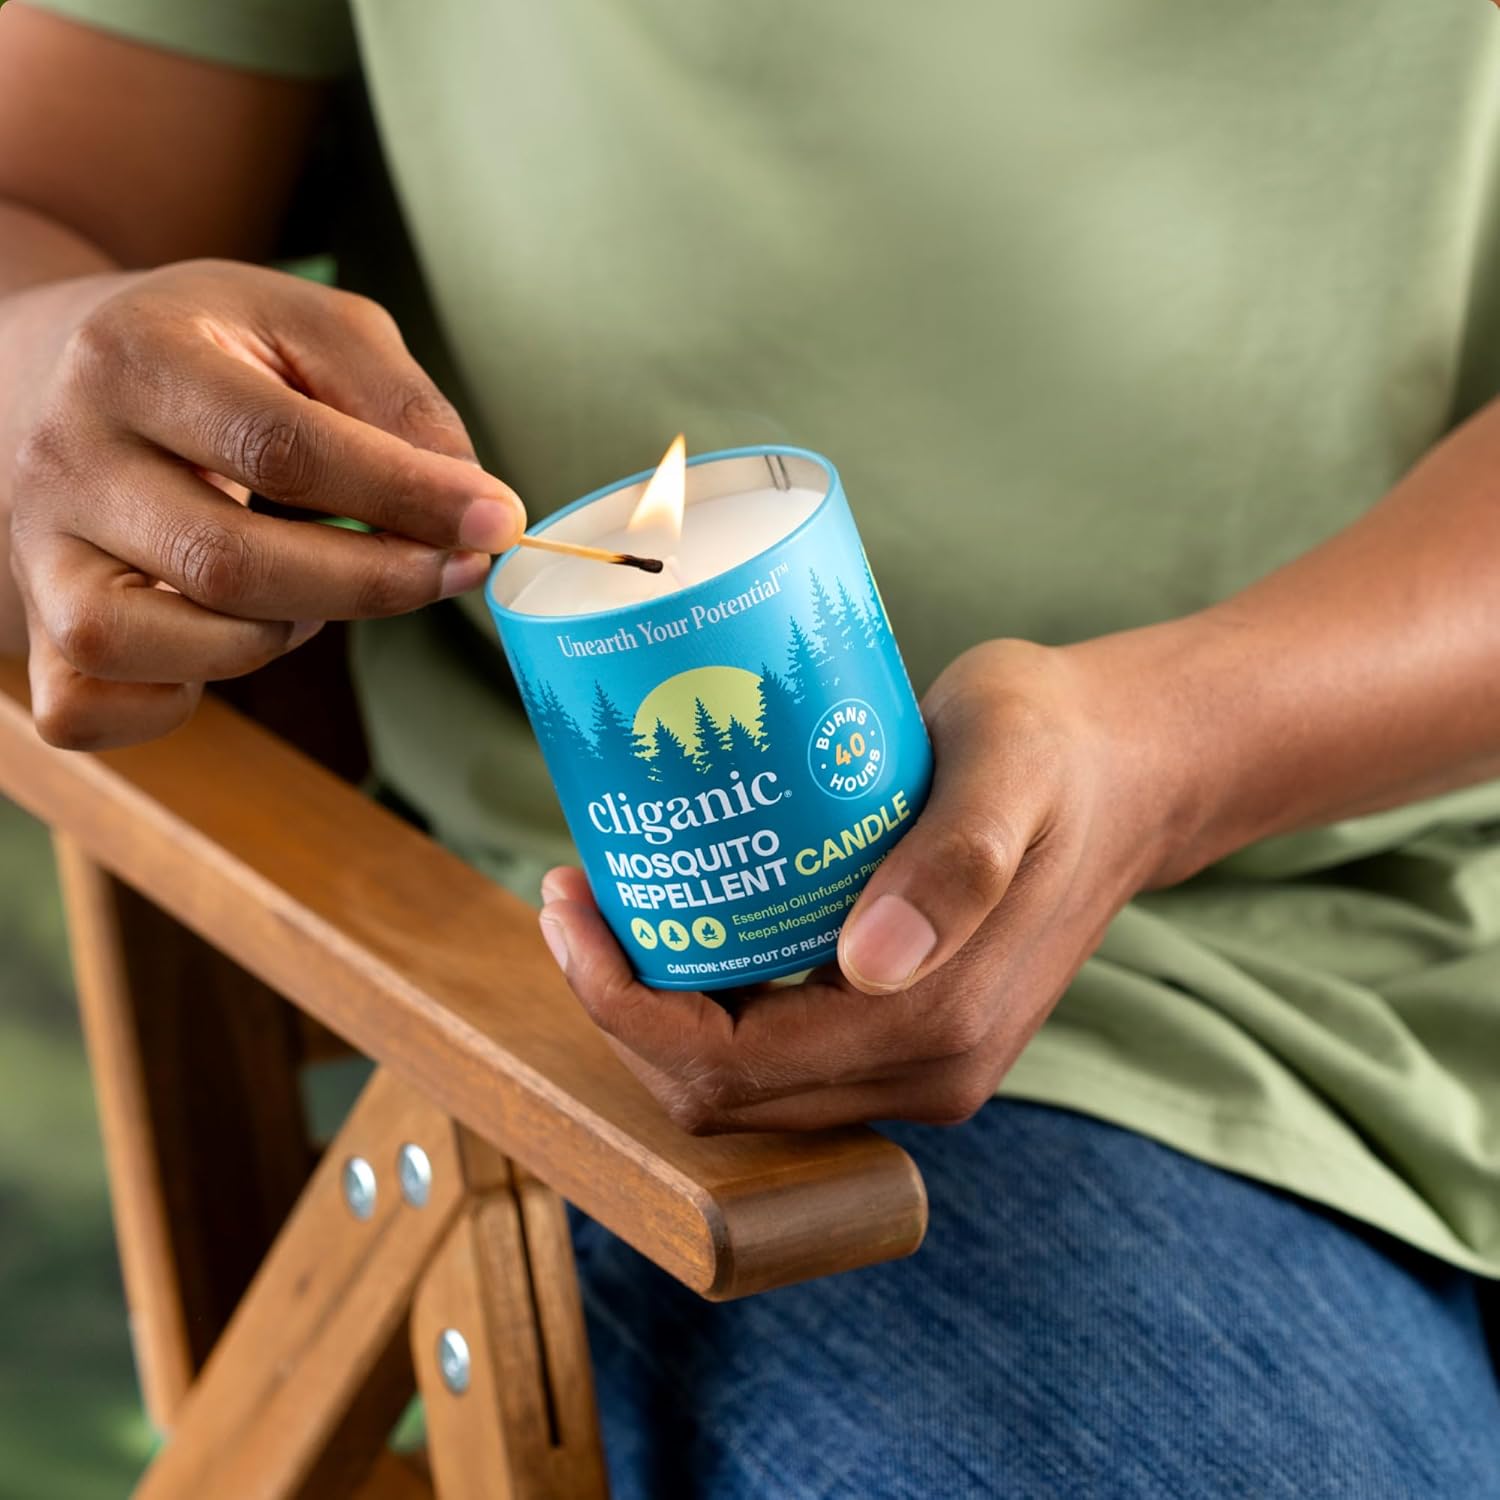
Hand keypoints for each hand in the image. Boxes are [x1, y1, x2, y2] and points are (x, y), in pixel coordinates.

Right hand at [7, 259, 523, 748]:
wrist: (56, 367)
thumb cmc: (213, 353)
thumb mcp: (312, 328)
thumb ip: (400, 403)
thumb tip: (473, 505)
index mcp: (136, 358)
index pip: (284, 449)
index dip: (407, 497)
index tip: (495, 520)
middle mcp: (69, 459)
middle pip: (230, 564)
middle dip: (372, 583)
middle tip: (451, 572)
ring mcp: (40, 552)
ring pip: (166, 645)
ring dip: (278, 637)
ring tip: (311, 588)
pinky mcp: (41, 625)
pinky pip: (93, 710)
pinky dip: (179, 702)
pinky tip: (226, 640)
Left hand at [538, 638, 1176, 1132]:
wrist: (1130, 765)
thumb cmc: (1058, 745)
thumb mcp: (1007, 771)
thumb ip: (955, 866)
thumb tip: (871, 965)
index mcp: (937, 1025)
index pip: (729, 1067)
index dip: (624, 1005)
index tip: (575, 907)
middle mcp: (926, 1069)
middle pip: (718, 1092)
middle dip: (622, 1007)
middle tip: (577, 892)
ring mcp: (920, 1059)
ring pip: (741, 1081)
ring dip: (657, 1008)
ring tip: (612, 900)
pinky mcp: (912, 1029)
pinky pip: (778, 1049)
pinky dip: (709, 1000)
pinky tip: (687, 916)